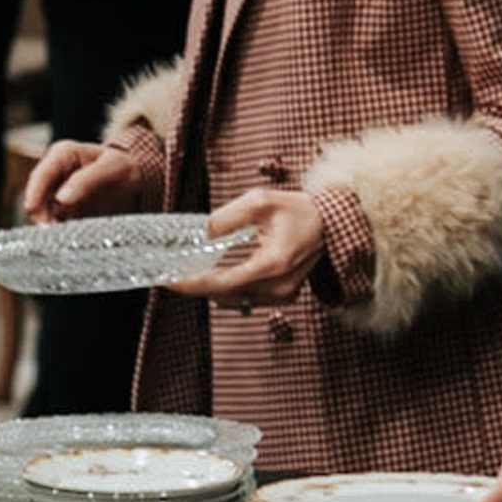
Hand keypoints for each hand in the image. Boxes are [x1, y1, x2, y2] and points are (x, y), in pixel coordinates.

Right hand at [20, 138, 147, 224]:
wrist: (134, 180)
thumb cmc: (124, 167)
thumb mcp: (112, 168)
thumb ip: (86, 180)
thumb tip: (61, 199)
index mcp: (63, 154)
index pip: (41, 175)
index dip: (34, 193)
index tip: (33, 211)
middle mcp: (55, 172)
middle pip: (35, 196)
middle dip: (41, 215)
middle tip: (54, 231)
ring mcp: (55, 192)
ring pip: (41, 212)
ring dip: (49, 225)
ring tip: (65, 236)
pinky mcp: (61, 210)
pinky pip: (53, 223)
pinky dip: (58, 231)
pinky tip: (70, 237)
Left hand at [166, 186, 323, 307]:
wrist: (332, 224)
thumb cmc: (298, 209)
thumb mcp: (261, 201)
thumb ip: (228, 217)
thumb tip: (203, 234)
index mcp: (272, 264)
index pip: (222, 282)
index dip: (193, 283)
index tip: (169, 280)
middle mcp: (278, 287)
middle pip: (224, 295)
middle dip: (198, 286)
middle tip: (173, 275)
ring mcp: (283, 296)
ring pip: (234, 300)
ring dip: (213, 289)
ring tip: (194, 273)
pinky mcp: (284, 297)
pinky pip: (247, 299)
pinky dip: (230, 290)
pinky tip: (219, 275)